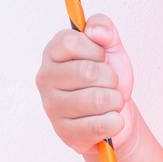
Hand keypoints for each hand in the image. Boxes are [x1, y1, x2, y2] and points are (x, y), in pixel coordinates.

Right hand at [35, 13, 136, 153]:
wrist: (117, 112)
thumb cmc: (108, 78)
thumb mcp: (111, 47)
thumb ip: (104, 28)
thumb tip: (94, 30)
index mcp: (53, 53)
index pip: (71, 43)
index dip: (95, 50)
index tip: (100, 57)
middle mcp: (45, 79)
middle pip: (87, 72)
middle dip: (111, 77)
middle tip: (109, 82)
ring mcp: (52, 107)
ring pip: (97, 99)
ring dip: (115, 100)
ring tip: (109, 100)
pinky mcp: (65, 133)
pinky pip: (100, 124)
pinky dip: (114, 121)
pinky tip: (108, 118)